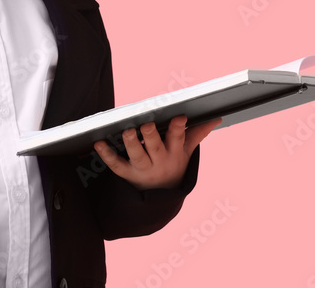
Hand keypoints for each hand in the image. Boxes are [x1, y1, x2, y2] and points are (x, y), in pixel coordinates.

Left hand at [93, 115, 219, 190]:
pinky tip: (99, 143)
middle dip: (151, 135)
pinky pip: (116, 165)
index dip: (178, 128)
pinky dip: (106, 155)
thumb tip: (215, 119)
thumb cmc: (174, 165)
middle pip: (155, 147)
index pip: (178, 139)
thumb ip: (198, 133)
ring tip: (127, 131)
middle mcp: (159, 161)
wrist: (161, 196)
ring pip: (137, 156)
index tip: (179, 117)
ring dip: (131, 143)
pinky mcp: (127, 174)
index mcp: (174, 153)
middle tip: (147, 124)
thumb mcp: (186, 152)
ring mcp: (142, 169)